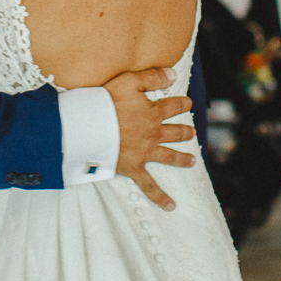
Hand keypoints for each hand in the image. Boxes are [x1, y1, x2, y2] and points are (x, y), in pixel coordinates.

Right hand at [105, 66, 194, 210]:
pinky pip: (149, 185)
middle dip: (185, 132)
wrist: (89, 128)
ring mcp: (145, 152)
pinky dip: (160, 196)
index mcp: (152, 112)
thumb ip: (152, 77)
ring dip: (182, 159)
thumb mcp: (129, 81)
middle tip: (191, 133)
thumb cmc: (105, 101)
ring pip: (169, 156)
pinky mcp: (134, 168)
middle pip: (175, 132)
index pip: (174, 106)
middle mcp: (153, 133)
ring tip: (192, 161)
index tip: (188, 104)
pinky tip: (171, 206)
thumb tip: (173, 75)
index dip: (183, 104)